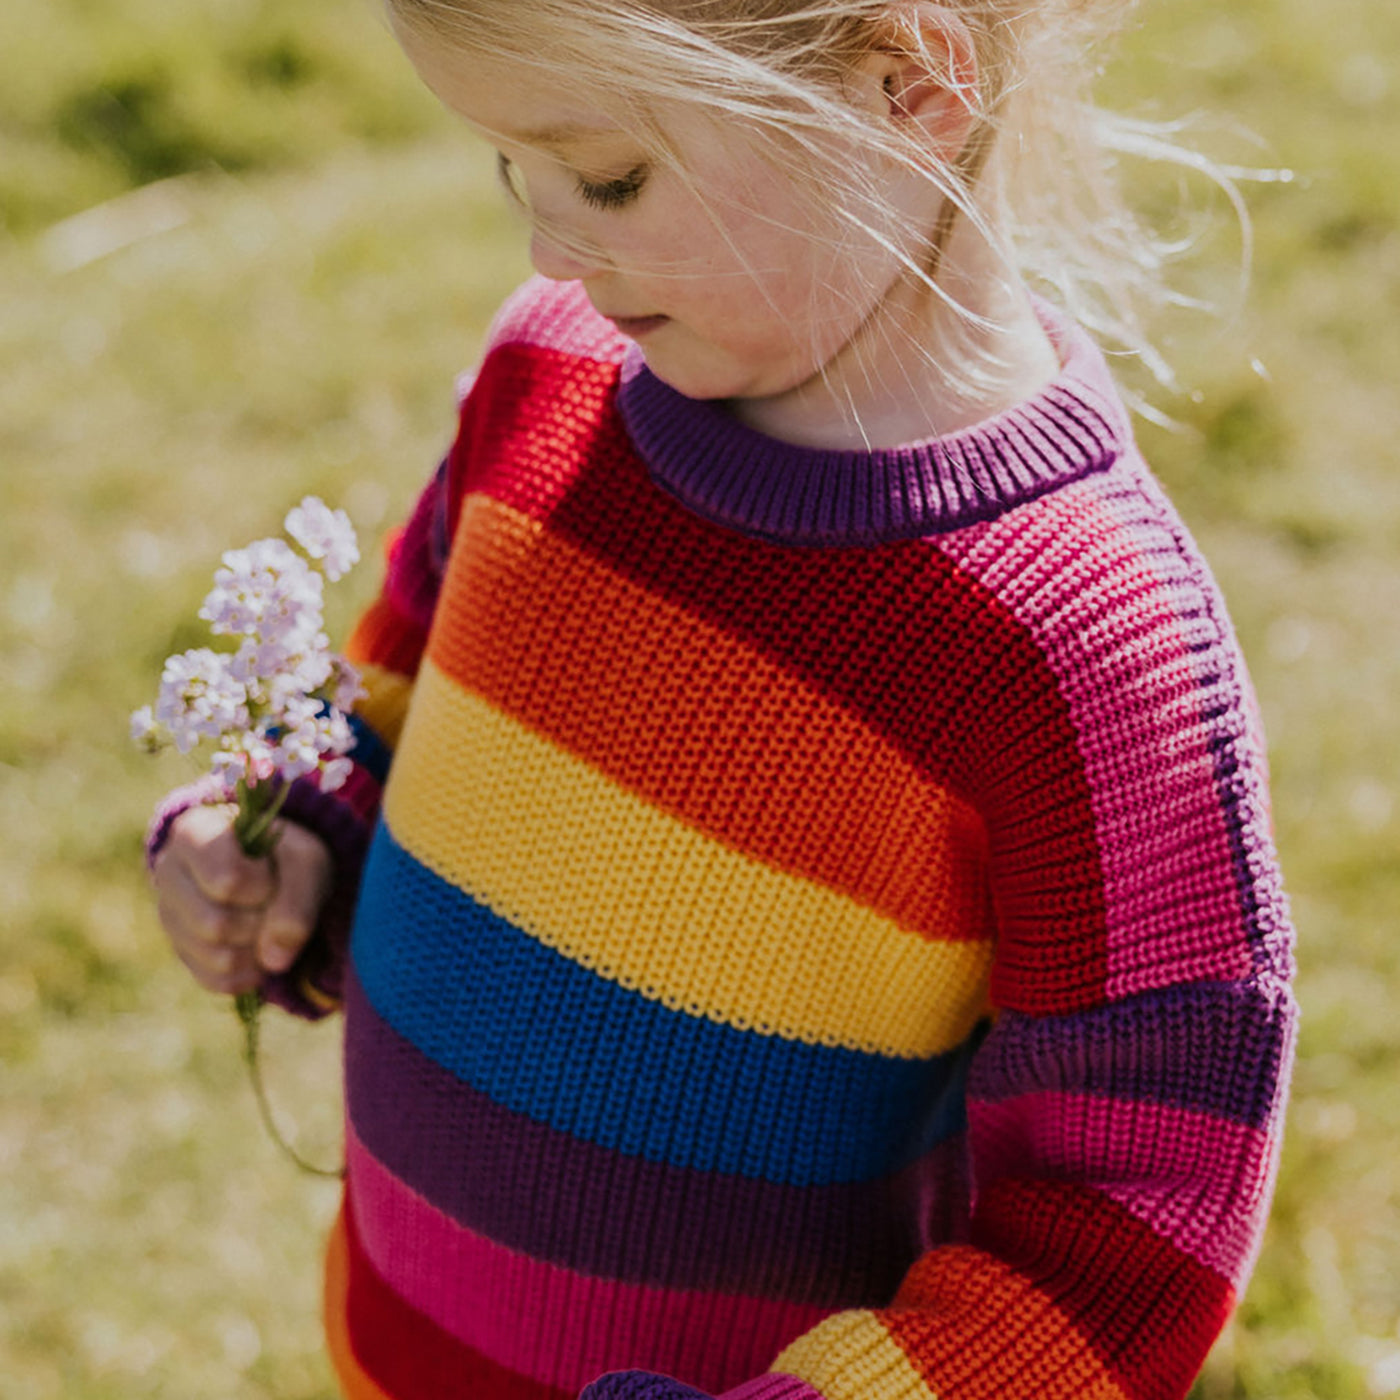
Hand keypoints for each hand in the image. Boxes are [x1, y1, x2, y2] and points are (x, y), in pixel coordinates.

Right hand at [151, 804, 331, 994]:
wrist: (278, 868)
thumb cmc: (286, 855)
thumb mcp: (305, 861)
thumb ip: (297, 902)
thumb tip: (273, 960)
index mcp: (193, 834)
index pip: (226, 880)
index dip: (263, 887)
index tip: (273, 874)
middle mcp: (168, 874)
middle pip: (217, 924)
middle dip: (262, 921)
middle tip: (275, 902)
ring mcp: (170, 916)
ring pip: (217, 956)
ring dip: (260, 948)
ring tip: (269, 922)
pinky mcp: (182, 951)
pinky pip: (218, 980)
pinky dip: (252, 971)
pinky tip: (262, 947)